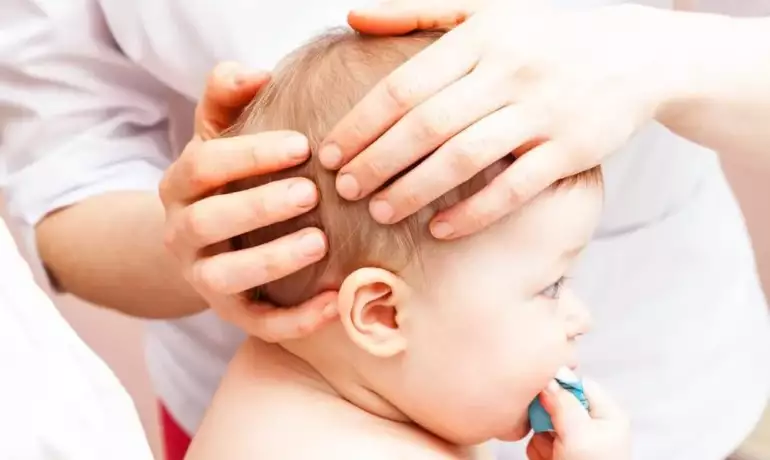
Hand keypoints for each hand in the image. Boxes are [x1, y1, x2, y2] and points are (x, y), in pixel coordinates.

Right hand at [160, 62, 336, 341]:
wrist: (207, 242)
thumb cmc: (227, 179)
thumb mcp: (219, 133)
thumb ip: (227, 97)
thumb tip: (254, 72)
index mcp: (179, 184)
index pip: (203, 164)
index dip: (249, 154)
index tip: (302, 145)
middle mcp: (182, 232)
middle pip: (207, 222)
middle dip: (258, 206)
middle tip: (310, 192)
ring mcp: (203, 276)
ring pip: (224, 277)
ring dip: (271, 260)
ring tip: (319, 242)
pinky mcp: (232, 312)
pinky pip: (258, 323)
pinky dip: (295, 319)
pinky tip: (334, 302)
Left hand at [326, 3, 673, 238]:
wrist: (636, 56)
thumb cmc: (545, 37)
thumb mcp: (485, 8)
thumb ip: (418, 11)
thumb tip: (353, 16)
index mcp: (481, 37)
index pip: (404, 86)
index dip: (361, 124)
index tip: (330, 153)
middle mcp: (509, 71)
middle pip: (426, 126)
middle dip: (377, 162)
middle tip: (344, 189)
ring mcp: (543, 111)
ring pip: (464, 158)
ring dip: (415, 190)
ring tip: (380, 211)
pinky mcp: (571, 149)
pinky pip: (514, 188)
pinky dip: (474, 212)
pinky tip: (441, 230)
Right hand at [526, 379, 630, 459]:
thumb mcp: (578, 432)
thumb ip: (561, 403)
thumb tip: (547, 380)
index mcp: (608, 416)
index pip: (581, 385)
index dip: (560, 385)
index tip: (540, 388)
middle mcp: (592, 427)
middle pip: (558, 403)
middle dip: (546, 417)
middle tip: (546, 426)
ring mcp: (575, 444)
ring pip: (544, 424)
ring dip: (541, 437)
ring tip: (553, 453)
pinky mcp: (560, 457)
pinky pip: (539, 443)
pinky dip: (539, 452)